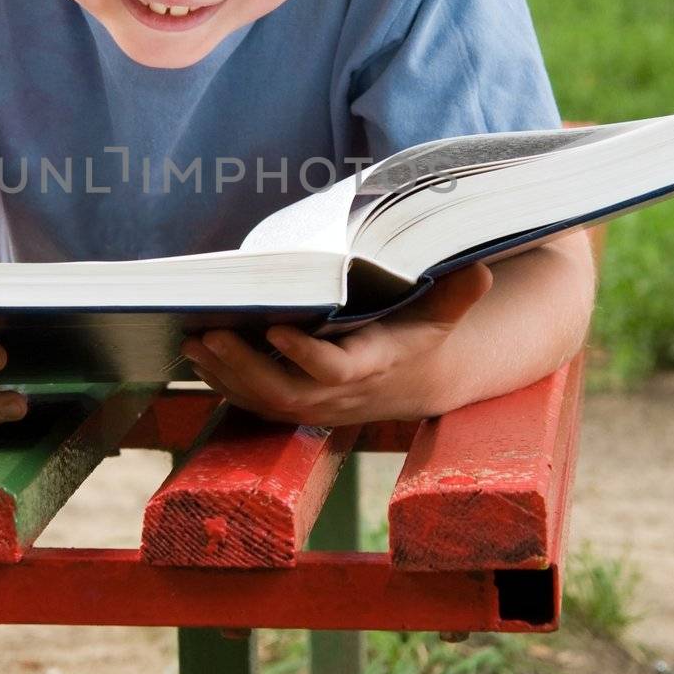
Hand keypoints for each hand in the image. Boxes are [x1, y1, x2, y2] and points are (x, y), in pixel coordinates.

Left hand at [181, 263, 492, 426]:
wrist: (415, 380)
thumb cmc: (420, 332)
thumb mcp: (444, 312)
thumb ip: (458, 293)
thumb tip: (480, 268)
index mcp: (374, 366)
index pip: (335, 370)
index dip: (304, 355)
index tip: (275, 327)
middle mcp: (341, 395)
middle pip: (285, 392)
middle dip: (244, 366)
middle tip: (210, 333)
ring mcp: (315, 404)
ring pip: (263, 402)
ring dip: (225, 375)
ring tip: (193, 340)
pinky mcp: (295, 406)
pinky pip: (253, 403)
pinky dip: (223, 383)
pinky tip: (198, 356)